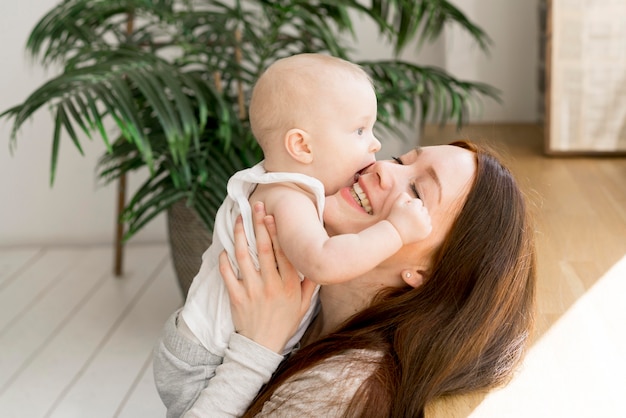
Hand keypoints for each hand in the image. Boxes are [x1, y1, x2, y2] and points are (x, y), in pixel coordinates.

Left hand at [220, 202, 316, 353]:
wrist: (262, 347)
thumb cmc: (284, 323)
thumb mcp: (303, 305)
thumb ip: (310, 283)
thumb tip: (317, 263)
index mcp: (289, 284)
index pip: (283, 252)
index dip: (276, 231)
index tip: (271, 215)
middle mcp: (271, 285)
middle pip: (264, 248)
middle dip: (259, 224)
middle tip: (255, 206)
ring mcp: (252, 291)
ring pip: (244, 257)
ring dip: (240, 236)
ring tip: (238, 220)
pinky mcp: (236, 298)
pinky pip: (228, 275)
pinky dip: (225, 261)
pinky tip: (224, 249)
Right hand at [386, 192, 431, 243]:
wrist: (395, 234)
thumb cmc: (395, 217)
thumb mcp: (396, 203)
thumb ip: (404, 195)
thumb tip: (412, 197)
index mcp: (414, 209)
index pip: (418, 202)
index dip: (411, 205)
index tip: (404, 211)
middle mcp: (421, 217)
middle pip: (424, 209)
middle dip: (417, 211)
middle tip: (408, 217)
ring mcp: (425, 226)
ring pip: (427, 216)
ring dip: (421, 218)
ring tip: (411, 222)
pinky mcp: (427, 232)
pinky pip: (429, 225)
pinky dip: (423, 225)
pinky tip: (415, 227)